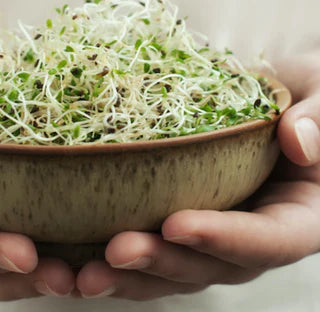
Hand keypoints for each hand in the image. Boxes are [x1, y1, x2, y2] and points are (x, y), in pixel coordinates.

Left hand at [76, 50, 319, 299]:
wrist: (276, 101)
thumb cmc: (307, 96)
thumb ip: (318, 118)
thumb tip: (298, 140)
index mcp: (299, 214)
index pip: (269, 239)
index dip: (224, 237)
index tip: (176, 224)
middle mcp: (255, 235)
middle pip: (212, 266)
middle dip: (162, 262)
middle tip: (115, 252)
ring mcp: (218, 233)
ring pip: (177, 268)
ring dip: (130, 276)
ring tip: (82, 275)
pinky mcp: (186, 221)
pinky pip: (156, 248)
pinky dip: (118, 261)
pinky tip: (76, 264)